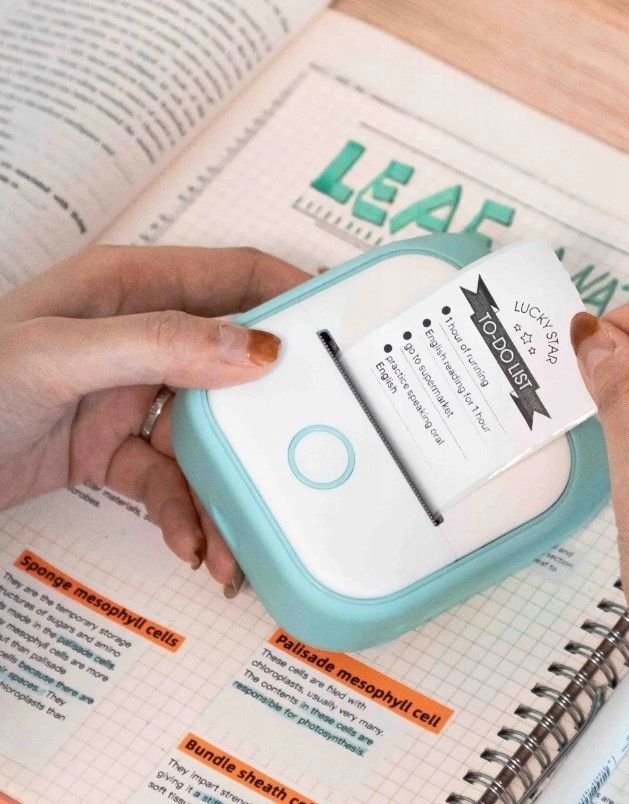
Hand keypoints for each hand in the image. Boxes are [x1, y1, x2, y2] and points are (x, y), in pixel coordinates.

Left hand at [0, 245, 306, 595]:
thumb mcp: (59, 357)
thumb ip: (159, 345)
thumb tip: (258, 351)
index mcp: (133, 287)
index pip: (237, 275)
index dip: (295, 294)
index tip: (346, 330)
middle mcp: (143, 335)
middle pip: (235, 365)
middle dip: (272, 413)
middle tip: (313, 448)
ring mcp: (133, 393)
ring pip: (209, 432)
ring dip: (228, 485)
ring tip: (243, 539)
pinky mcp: (118, 447)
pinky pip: (172, 477)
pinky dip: (185, 511)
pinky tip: (193, 545)